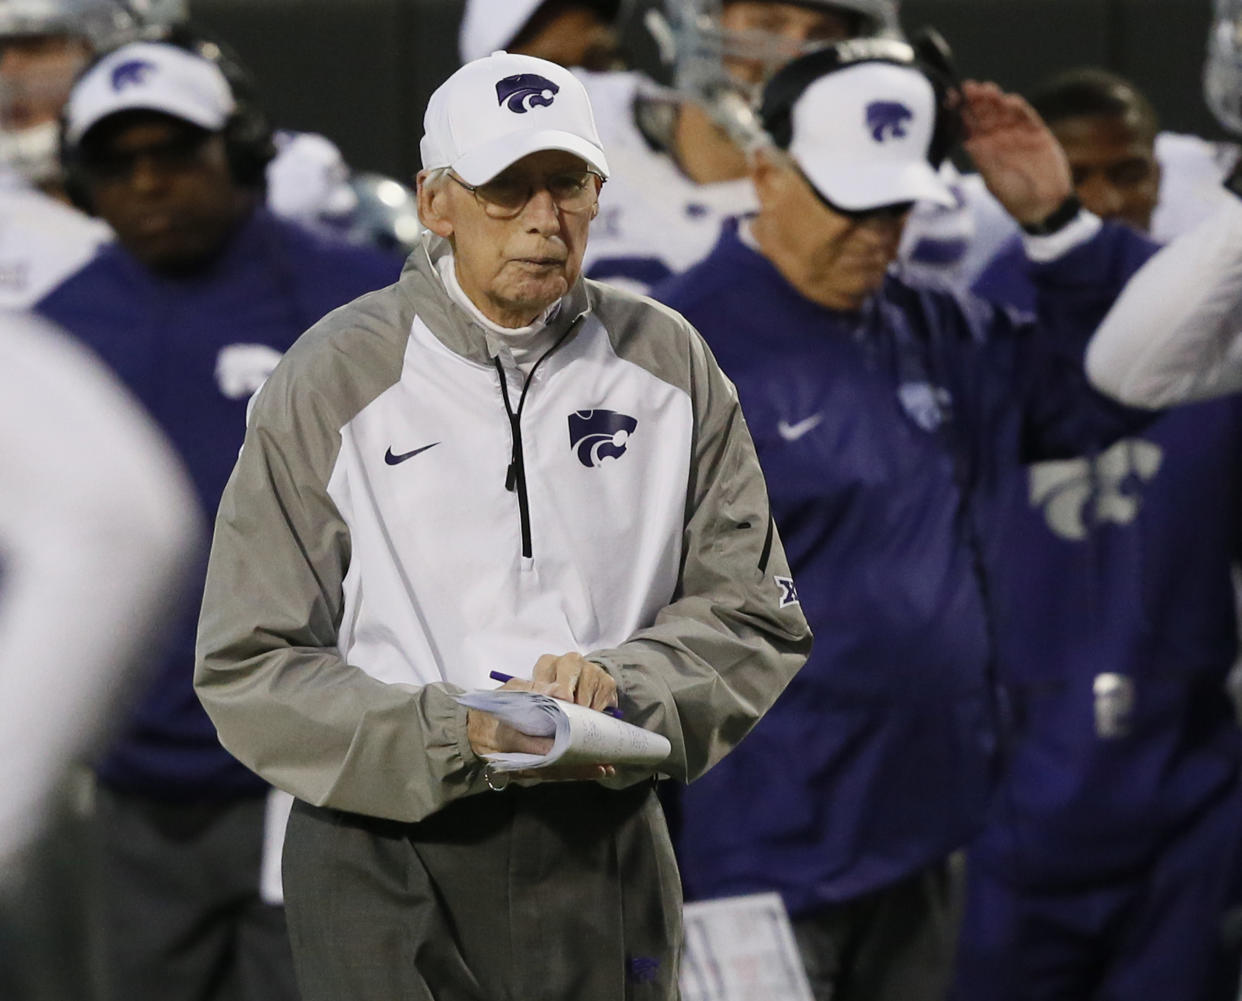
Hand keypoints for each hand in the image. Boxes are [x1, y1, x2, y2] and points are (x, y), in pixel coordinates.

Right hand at [467, 652, 619, 782]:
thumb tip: (559, 690)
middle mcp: (517, 759)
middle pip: (553, 767)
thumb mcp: (510, 692)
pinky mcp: (527, 771)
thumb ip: (533, 690)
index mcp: (510, 737)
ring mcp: (521, 768)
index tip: (589, 749)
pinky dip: (570, 773)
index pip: (542, 749)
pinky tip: (589, 771)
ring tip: (604, 770)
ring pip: (554, 774)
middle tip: (605, 765)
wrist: (471, 729)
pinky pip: (551, 775)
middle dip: (580, 768)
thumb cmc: (492, 707)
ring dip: (579, 773)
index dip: (567, 751)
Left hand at [962, 80, 1072, 224]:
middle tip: (969, 88)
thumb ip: (985, 161)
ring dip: (995, 100)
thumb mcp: (994, 181)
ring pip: (1003, 111)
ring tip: (986, 90)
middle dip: (975, 101)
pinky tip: (1009, 101)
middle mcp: (997, 139)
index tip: (951, 100)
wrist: (1044, 204)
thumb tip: (969, 142)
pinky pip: (1026, 116)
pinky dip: (1018, 108)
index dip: (960, 112)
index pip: (967, 127)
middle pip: (984, 114)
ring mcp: (1017, 134)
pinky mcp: (1036, 132)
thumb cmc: (1013, 197)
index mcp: (982, 150)